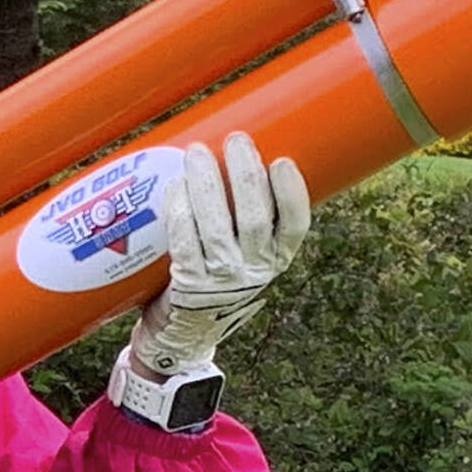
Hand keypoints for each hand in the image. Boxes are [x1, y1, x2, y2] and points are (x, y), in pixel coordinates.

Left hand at [131, 132, 310, 375]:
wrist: (183, 330)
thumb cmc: (214, 277)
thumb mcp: (245, 254)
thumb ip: (248, 217)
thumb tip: (237, 153)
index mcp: (277, 258)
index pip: (296, 225)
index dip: (291, 193)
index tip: (281, 161)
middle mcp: (254, 271)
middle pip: (255, 218)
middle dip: (244, 174)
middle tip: (235, 140)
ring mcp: (221, 280)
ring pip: (217, 227)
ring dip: (207, 186)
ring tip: (198, 154)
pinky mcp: (189, 285)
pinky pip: (184, 242)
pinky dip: (179, 211)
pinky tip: (175, 187)